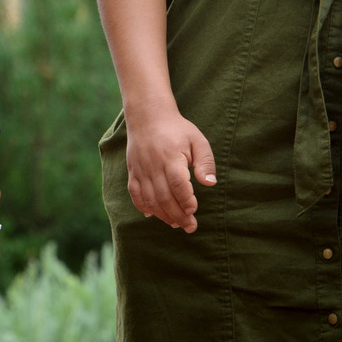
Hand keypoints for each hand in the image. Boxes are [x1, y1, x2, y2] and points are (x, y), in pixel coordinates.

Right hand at [124, 107, 215, 231]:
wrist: (148, 115)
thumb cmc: (177, 129)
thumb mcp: (197, 140)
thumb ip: (205, 162)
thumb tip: (209, 184)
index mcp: (171, 156)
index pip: (178, 185)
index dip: (186, 200)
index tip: (194, 209)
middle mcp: (153, 164)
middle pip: (164, 197)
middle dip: (178, 215)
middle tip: (190, 226)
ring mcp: (140, 168)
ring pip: (150, 199)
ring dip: (163, 215)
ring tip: (176, 223)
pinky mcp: (132, 170)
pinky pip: (134, 193)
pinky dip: (142, 206)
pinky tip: (152, 214)